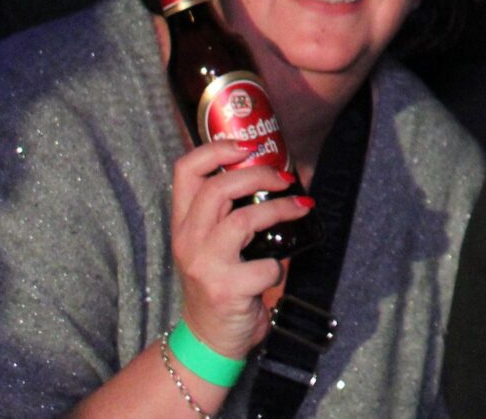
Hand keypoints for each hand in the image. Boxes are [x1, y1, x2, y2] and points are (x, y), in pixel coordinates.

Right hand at [166, 139, 312, 369]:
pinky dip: (279, 266)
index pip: (185, 171)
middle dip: (258, 174)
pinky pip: (265, 266)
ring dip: (280, 210)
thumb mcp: (212, 244)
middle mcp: (187, 241)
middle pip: (217, 189)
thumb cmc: (219, 282)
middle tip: (285, 177)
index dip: (215, 149)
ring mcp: (204, 266)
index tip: (247, 145)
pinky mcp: (225, 290)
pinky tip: (276, 272)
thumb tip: (275, 173)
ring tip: (302, 208)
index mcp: (183, 224)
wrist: (209, 339)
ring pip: (243, 221)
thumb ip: (229, 212)